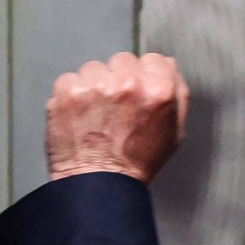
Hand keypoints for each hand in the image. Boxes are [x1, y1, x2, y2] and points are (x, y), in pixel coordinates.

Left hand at [46, 51, 189, 183]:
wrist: (99, 185)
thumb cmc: (137, 163)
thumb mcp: (174, 133)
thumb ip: (177, 95)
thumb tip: (168, 66)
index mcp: (159, 90)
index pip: (153, 59)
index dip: (147, 76)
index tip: (138, 92)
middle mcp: (127, 83)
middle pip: (123, 60)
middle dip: (121, 78)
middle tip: (117, 106)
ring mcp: (94, 85)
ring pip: (96, 68)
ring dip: (95, 85)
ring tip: (97, 113)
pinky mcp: (67, 91)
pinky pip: (71, 79)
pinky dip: (72, 95)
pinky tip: (80, 115)